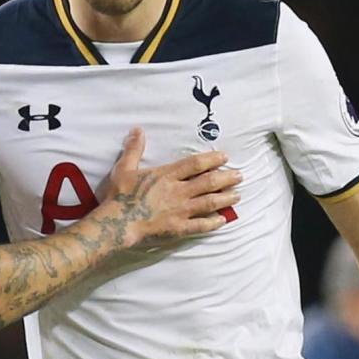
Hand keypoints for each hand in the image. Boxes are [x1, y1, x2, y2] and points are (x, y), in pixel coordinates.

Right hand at [102, 128, 240, 246]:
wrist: (118, 223)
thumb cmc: (120, 195)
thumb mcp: (124, 168)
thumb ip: (134, 149)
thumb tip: (137, 129)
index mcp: (167, 175)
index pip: (195, 164)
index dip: (212, 159)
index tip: (225, 157)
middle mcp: (178, 191)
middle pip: (209, 182)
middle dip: (227, 178)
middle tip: (240, 175)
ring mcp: (181, 211)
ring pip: (210, 203)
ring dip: (226, 198)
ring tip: (238, 195)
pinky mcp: (179, 228)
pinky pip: (201, 226)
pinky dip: (214, 223)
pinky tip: (223, 220)